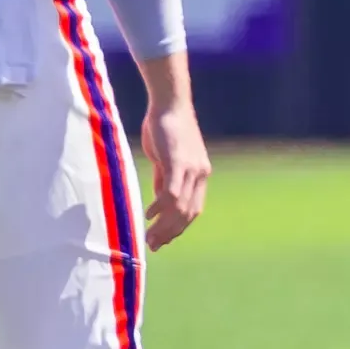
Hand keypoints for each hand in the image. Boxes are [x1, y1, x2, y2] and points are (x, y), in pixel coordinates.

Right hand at [139, 101, 210, 250]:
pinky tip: (149, 214)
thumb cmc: (165, 129)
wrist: (170, 103)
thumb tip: (160, 202)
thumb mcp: (167, 159)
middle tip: (153, 245)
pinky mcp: (179, 162)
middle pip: (188, 213)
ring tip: (149, 236)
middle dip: (170, 232)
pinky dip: (160, 207)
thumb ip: (166, 179)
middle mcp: (201, 174)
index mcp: (200, 175)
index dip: (178, 228)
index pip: (193, 210)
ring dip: (164, 225)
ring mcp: (192, 169)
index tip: (163, 240)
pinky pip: (171, 192)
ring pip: (180, 207)